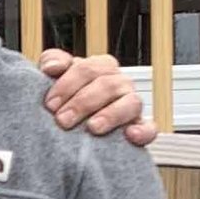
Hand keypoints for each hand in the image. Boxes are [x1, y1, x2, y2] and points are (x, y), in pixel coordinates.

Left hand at [38, 51, 154, 143]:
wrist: (72, 133)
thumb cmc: (64, 102)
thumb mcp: (54, 80)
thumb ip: (52, 63)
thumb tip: (51, 67)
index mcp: (99, 68)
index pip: (88, 68)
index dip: (67, 84)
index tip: (50, 104)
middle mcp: (118, 83)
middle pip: (107, 84)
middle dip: (82, 102)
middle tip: (62, 120)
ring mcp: (130, 105)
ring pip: (130, 102)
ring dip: (110, 114)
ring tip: (92, 128)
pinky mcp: (140, 128)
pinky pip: (149, 128)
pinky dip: (143, 131)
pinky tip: (130, 135)